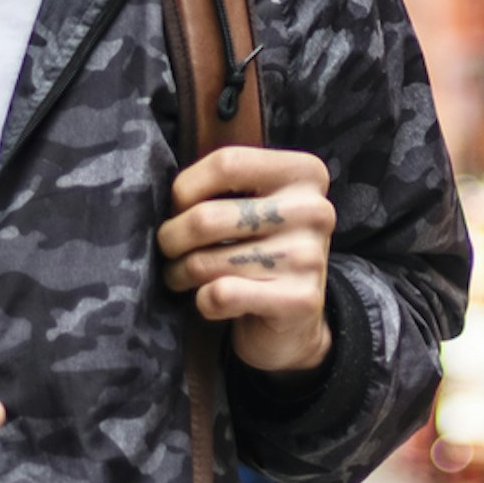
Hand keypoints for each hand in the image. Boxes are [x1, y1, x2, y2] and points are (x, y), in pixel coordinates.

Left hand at [160, 147, 335, 375]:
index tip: (179, 208)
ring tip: (182, 275)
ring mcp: (309, 257)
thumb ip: (224, 185)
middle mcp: (315, 211)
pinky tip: (209, 300)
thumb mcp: (255, 202)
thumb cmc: (261, 249)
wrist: (296, 319)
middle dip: (172, 238)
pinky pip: (222, 294)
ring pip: (207, 261)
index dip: (185, 189)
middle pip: (207, 217)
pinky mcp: (300, 300)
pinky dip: (202, 301)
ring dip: (181, 273)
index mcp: (304, 174)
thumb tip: (168, 194)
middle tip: (169, 249)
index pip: (226, 163)